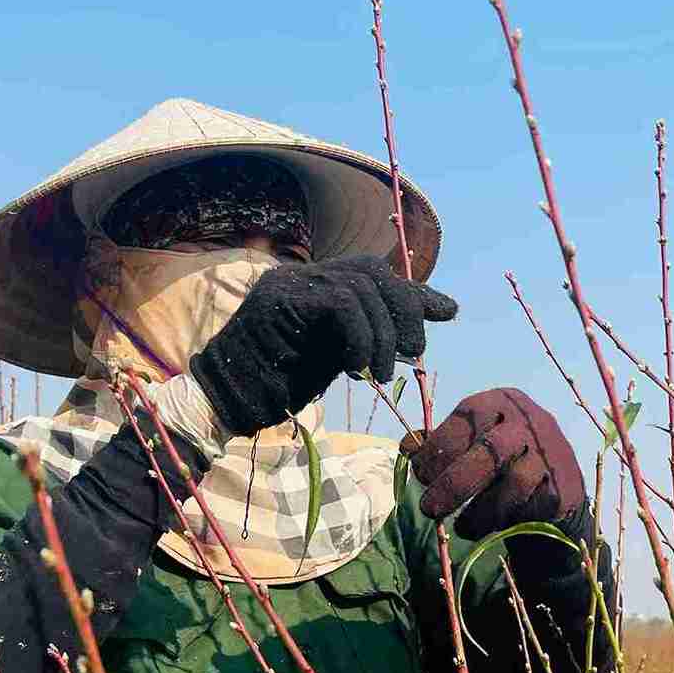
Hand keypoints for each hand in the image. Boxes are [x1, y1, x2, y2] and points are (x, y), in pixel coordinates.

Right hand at [189, 255, 457, 435]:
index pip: (373, 272)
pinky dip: (360, 336)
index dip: (412, 292)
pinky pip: (341, 303)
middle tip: (411, 350)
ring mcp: (289, 281)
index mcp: (314, 283)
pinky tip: (356, 366)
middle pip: (371, 271)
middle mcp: (301, 274)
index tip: (446, 313)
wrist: (228, 401)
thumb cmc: (279, 384)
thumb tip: (423, 328)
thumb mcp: (338, 354)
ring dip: (381, 333)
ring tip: (378, 371)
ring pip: (360, 287)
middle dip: (404, 308)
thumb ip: (372, 335)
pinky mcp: (282, 298)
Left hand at [409, 388, 585, 540]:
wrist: (554, 478)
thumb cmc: (500, 456)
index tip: (420, 474)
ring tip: (461, 527)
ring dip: (480, 511)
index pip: (467, 417)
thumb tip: (406, 447)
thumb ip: (440, 442)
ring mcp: (551, 453)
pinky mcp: (564, 485)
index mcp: (501, 402)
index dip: (438, 447)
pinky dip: (507, 520)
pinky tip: (491, 525)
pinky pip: (532, 507)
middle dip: (454, 483)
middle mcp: (529, 421)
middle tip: (429, 509)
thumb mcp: (471, 440)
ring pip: (514, 483)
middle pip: (490, 450)